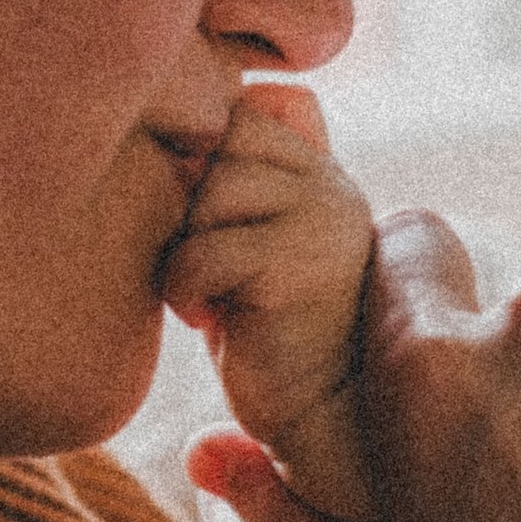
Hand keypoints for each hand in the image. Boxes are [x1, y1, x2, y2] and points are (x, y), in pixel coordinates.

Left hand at [159, 85, 380, 521]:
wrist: (315, 430)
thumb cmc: (266, 340)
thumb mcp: (251, 245)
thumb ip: (249, 177)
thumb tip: (255, 91)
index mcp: (322, 174)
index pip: (243, 112)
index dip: (204, 160)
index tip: (208, 228)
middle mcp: (334, 186)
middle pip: (221, 141)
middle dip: (193, 204)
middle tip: (206, 267)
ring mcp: (326, 221)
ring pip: (210, 192)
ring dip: (189, 248)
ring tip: (210, 297)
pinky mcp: (300, 266)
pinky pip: (202, 251)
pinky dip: (186, 290)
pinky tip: (208, 323)